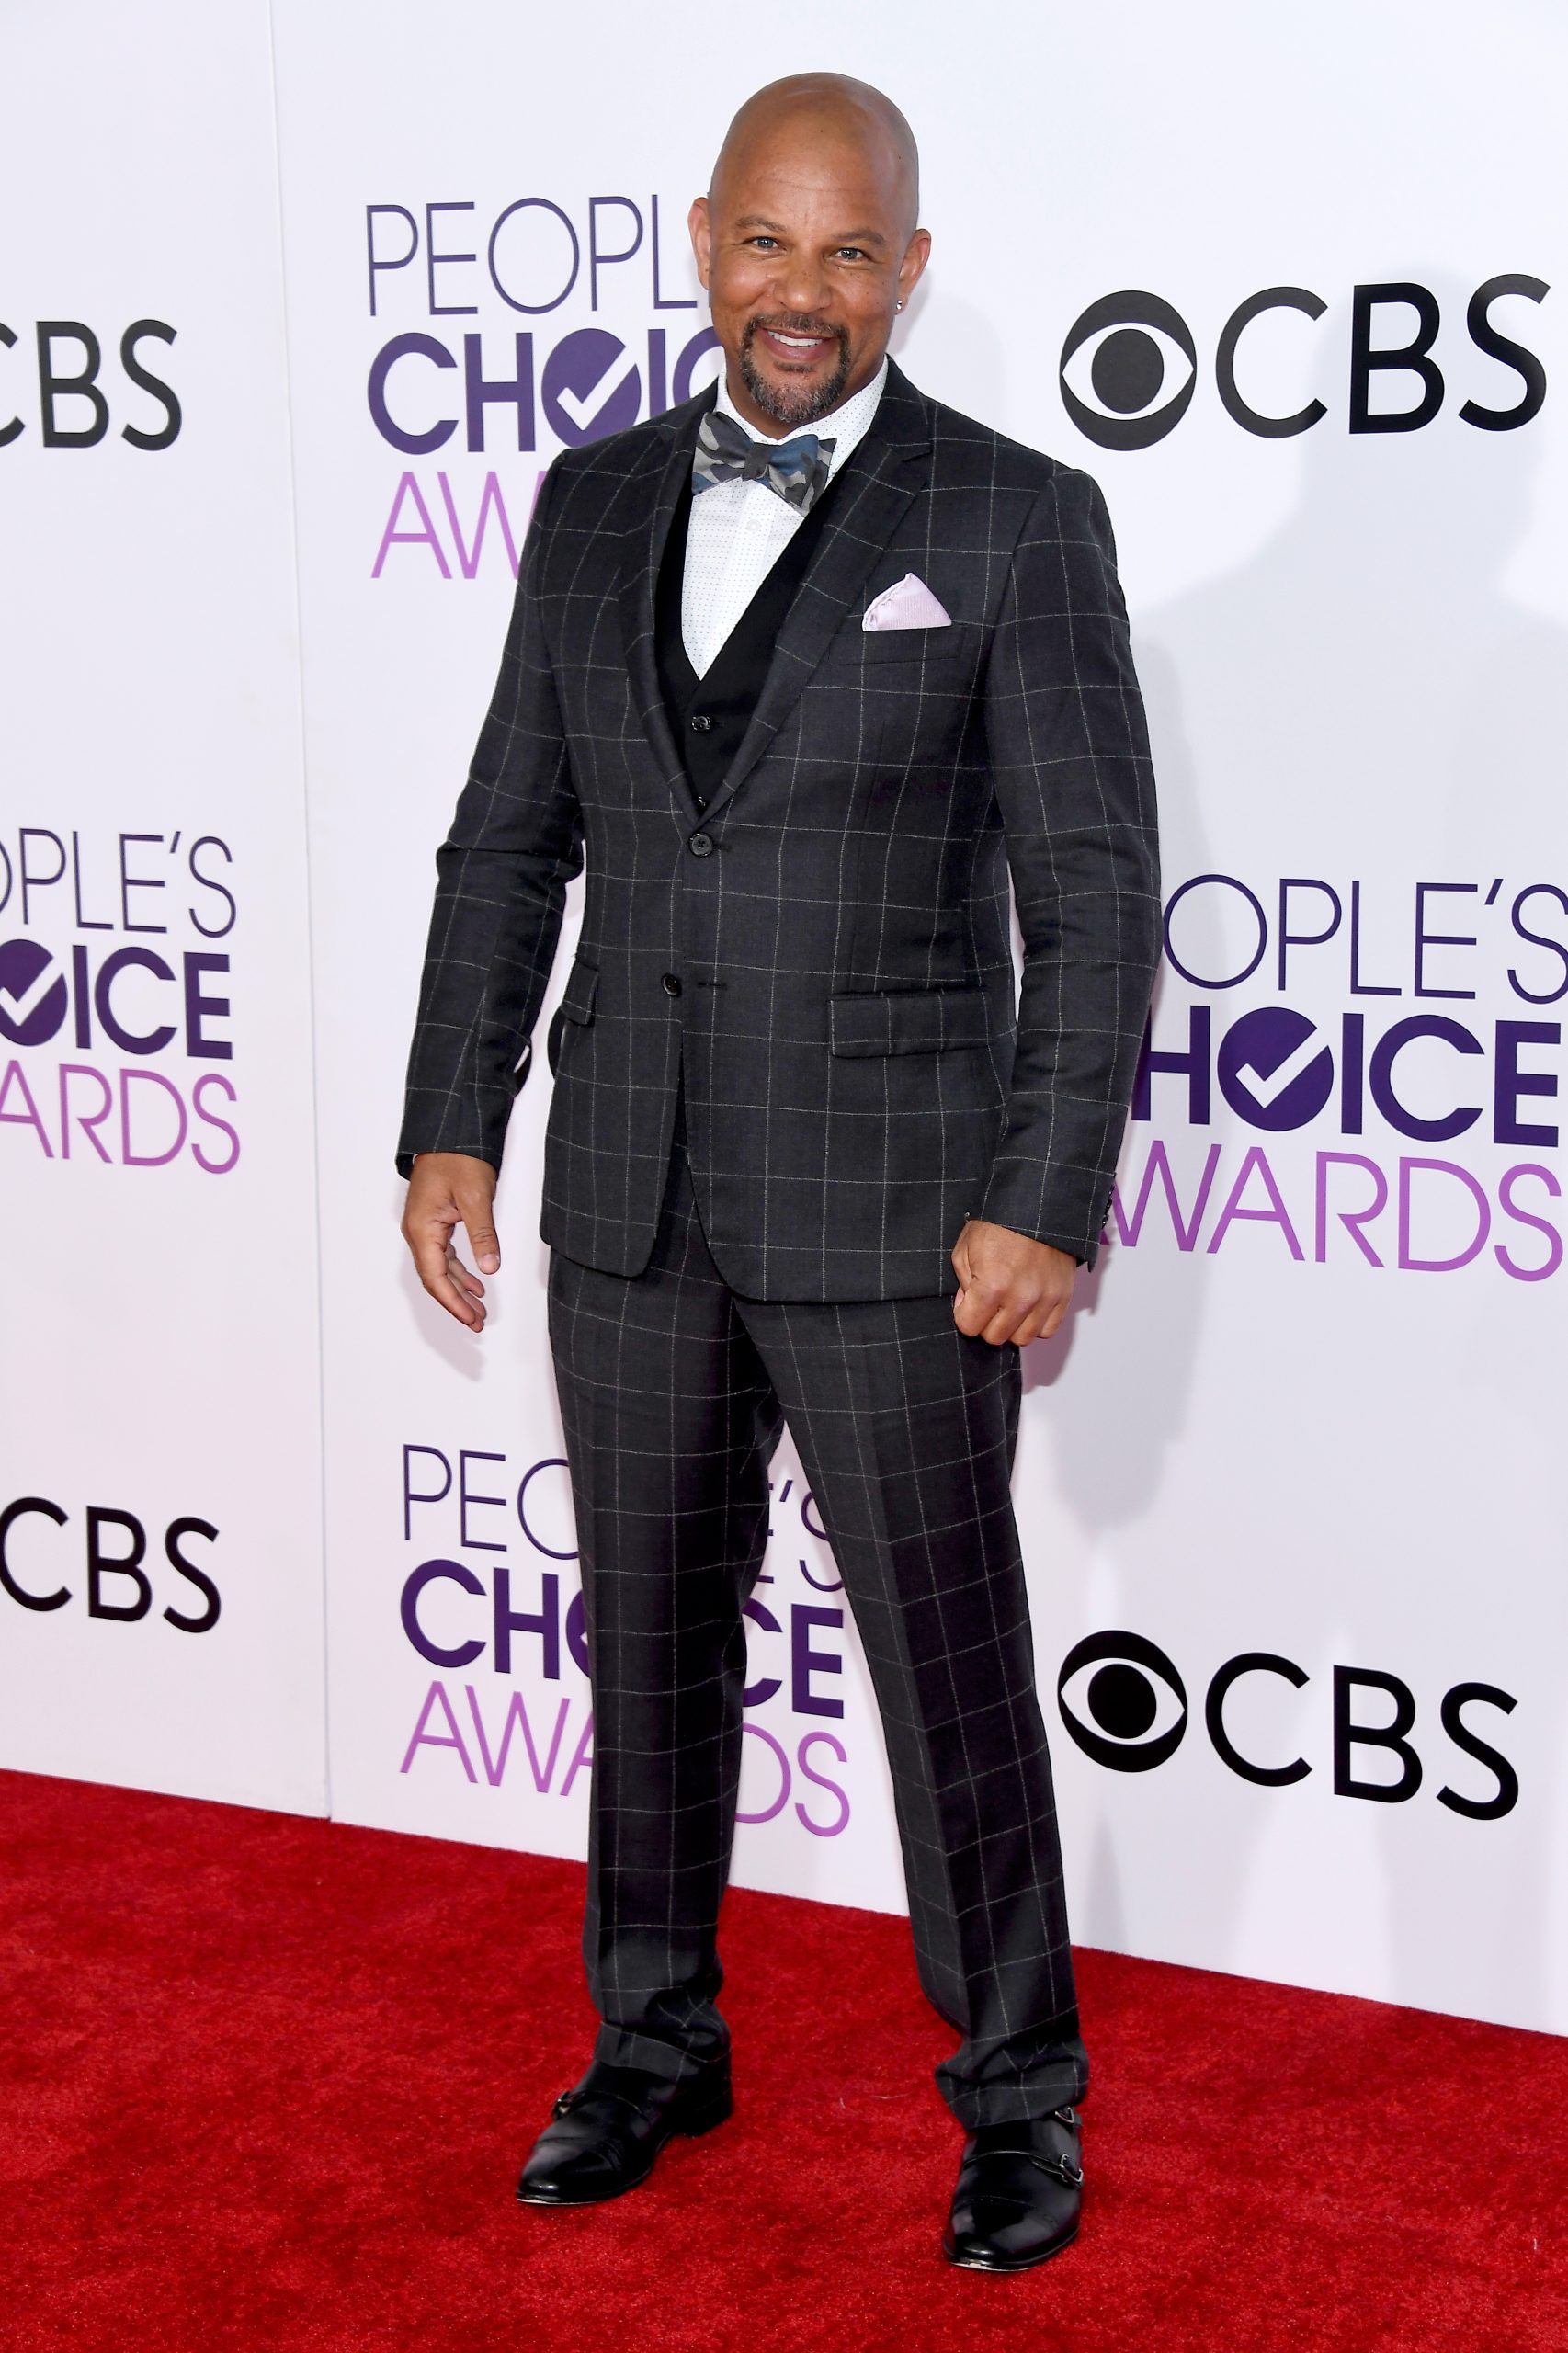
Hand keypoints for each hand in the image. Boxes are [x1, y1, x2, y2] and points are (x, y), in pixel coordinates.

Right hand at [402, 1152, 500, 1331]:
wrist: (450, 1134)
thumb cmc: (458, 1159)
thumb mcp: (475, 1197)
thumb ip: (482, 1234)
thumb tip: (490, 1267)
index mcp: (422, 1229)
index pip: (435, 1277)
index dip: (453, 1302)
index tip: (470, 1319)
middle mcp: (418, 1232)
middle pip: (435, 1278)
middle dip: (456, 1303)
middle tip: (477, 1322)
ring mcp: (424, 1227)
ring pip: (439, 1269)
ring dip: (459, 1290)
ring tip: (479, 1309)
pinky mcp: (434, 1222)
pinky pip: (443, 1256)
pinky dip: (459, 1271)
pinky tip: (475, 1282)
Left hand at [951, 1219, 1075, 1346]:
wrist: (1034, 1205)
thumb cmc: (998, 1222)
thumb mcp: (965, 1249)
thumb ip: (963, 1284)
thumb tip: (968, 1305)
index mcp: (992, 1286)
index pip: (969, 1327)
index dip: (964, 1314)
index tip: (968, 1301)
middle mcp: (1021, 1298)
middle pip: (995, 1337)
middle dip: (985, 1322)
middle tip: (988, 1302)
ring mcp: (1045, 1299)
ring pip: (1022, 1339)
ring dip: (1011, 1326)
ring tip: (1008, 1305)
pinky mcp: (1063, 1296)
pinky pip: (1048, 1330)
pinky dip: (1035, 1324)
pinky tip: (1027, 1308)